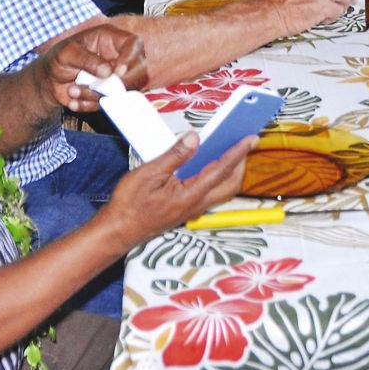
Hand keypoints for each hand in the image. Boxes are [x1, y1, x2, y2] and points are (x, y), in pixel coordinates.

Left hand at [30, 22, 148, 113]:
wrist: (51, 79)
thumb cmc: (60, 58)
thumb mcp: (67, 53)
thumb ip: (87, 59)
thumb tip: (108, 72)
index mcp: (112, 39)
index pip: (134, 44)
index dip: (130, 58)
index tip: (118, 72)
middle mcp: (120, 57)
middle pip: (140, 70)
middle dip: (120, 83)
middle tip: (97, 88)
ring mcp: (117, 77)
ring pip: (124, 91)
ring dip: (97, 96)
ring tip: (72, 91)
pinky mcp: (111, 94)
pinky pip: (110, 104)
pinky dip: (91, 105)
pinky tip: (74, 101)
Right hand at [103, 132, 255, 244]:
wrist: (118, 231)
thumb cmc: (130, 204)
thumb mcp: (149, 174)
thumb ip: (174, 156)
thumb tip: (195, 138)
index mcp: (190, 196)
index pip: (221, 170)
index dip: (237, 153)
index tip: (250, 138)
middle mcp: (196, 204)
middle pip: (230, 183)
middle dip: (241, 162)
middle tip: (245, 141)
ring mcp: (192, 208)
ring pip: (222, 189)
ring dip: (230, 170)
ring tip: (230, 148)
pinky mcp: (186, 209)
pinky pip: (210, 191)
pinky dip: (216, 176)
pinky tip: (208, 162)